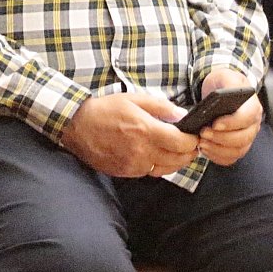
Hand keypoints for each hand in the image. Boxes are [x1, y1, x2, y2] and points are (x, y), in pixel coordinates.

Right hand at [59, 93, 199, 177]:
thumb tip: (181, 114)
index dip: (193, 141)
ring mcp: (134, 164)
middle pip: (177, 159)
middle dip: (189, 152)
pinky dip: (158, 166)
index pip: (181, 142)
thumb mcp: (133, 99)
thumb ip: (160, 106)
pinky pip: (150, 172)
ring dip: (176, 162)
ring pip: (166, 169)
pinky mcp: (126, 172)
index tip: (195, 136)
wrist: (77, 126)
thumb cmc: (105, 109)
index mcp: (146, 130)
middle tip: (192, 145)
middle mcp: (142, 151)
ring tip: (178, 152)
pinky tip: (157, 156)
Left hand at [194, 68, 262, 165]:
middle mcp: (253, 125)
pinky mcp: (238, 147)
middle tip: (203, 133)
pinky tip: (205, 150)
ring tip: (201, 142)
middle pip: (243, 138)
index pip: (247, 118)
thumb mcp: (225, 76)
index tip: (214, 123)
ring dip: (218, 149)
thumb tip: (223, 95)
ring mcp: (247, 137)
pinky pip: (230, 158)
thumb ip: (226, 82)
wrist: (222, 92)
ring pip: (237, 151)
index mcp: (252, 106)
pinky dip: (217, 157)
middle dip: (221, 138)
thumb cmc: (224, 84)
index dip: (232, 123)